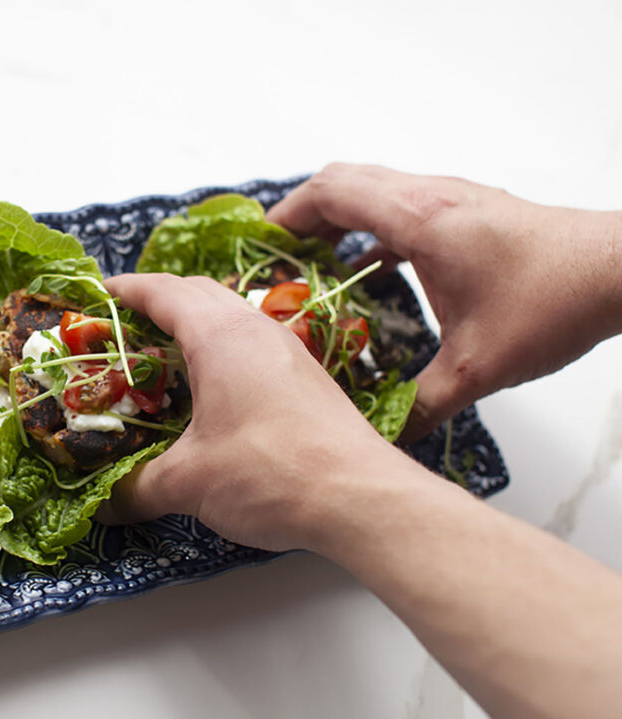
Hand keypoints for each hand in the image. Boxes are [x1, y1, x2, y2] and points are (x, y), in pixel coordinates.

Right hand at [97, 273, 411, 550]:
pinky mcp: (309, 378)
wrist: (363, 498)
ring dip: (195, 324)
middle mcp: (256, 330)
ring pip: (232, 315)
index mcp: (219, 336)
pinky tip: (216, 389)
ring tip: (165, 355)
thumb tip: (104, 504)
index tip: (97, 294)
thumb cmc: (271, 474)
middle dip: (158, 301)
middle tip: (125, 327)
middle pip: (199, 292)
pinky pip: (255, 343)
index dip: (125, 289)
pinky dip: (224, 349)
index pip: (163, 291)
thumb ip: (137, 488)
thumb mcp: (188, 483)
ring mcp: (288, 351)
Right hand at [266, 163, 621, 440]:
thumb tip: (386, 437)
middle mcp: (432, 198)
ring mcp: (453, 201)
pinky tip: (369, 274)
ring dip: (338, 223)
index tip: (259, 245)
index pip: (332, 192)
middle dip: (302, 218)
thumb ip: (422, 405)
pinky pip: (402, 211)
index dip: (286, 215)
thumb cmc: (556, 299)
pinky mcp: (469, 215)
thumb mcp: (478, 366)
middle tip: (276, 258)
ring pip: (374, 192)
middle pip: (345, 183)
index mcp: (420, 219)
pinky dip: (372, 234)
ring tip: (311, 266)